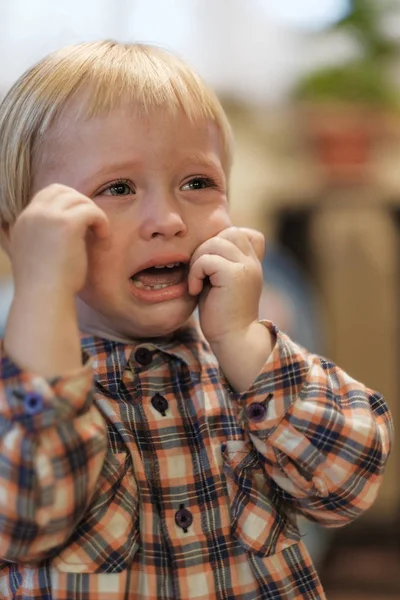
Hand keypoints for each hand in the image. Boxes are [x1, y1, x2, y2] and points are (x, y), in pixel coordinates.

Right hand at [8, 184, 108, 296]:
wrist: (44, 298)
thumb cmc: (46, 287)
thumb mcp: (35, 257)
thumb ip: (41, 240)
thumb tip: (63, 236)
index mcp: (22, 222)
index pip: (45, 195)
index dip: (66, 202)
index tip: (80, 220)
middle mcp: (32, 214)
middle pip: (61, 190)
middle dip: (81, 202)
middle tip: (93, 222)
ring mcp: (47, 216)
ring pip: (78, 199)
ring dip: (93, 213)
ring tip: (100, 234)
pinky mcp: (67, 223)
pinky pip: (91, 211)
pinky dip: (102, 221)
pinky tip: (104, 237)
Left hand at [188, 227, 264, 344]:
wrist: (234, 340)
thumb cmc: (222, 315)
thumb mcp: (221, 282)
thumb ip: (219, 261)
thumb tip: (201, 243)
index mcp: (252, 262)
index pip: (241, 232)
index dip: (221, 241)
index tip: (210, 266)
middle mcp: (253, 262)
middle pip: (228, 232)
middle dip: (206, 248)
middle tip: (199, 273)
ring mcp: (246, 267)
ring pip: (214, 242)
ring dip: (198, 261)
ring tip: (197, 282)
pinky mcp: (235, 275)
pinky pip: (207, 259)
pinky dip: (195, 273)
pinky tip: (195, 290)